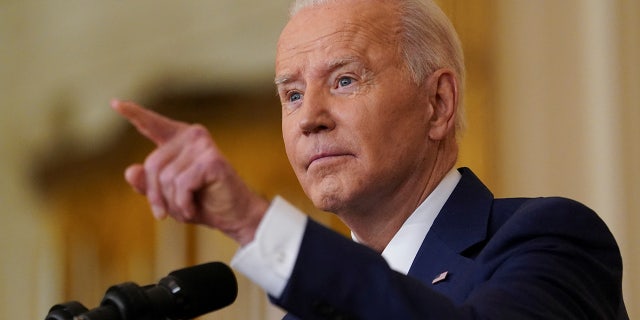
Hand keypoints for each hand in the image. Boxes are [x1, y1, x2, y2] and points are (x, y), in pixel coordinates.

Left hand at [111, 99, 267, 245]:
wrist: (235, 216)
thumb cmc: (203, 203)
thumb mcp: (169, 196)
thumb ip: (148, 184)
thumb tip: (130, 171)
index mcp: (180, 140)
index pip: (153, 125)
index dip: (134, 114)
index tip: (116, 104)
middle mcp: (192, 136)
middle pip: (152, 165)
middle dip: (156, 196)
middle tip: (164, 214)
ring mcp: (203, 146)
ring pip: (166, 178)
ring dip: (173, 203)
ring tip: (187, 209)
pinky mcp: (212, 161)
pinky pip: (182, 185)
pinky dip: (184, 204)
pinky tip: (193, 209)